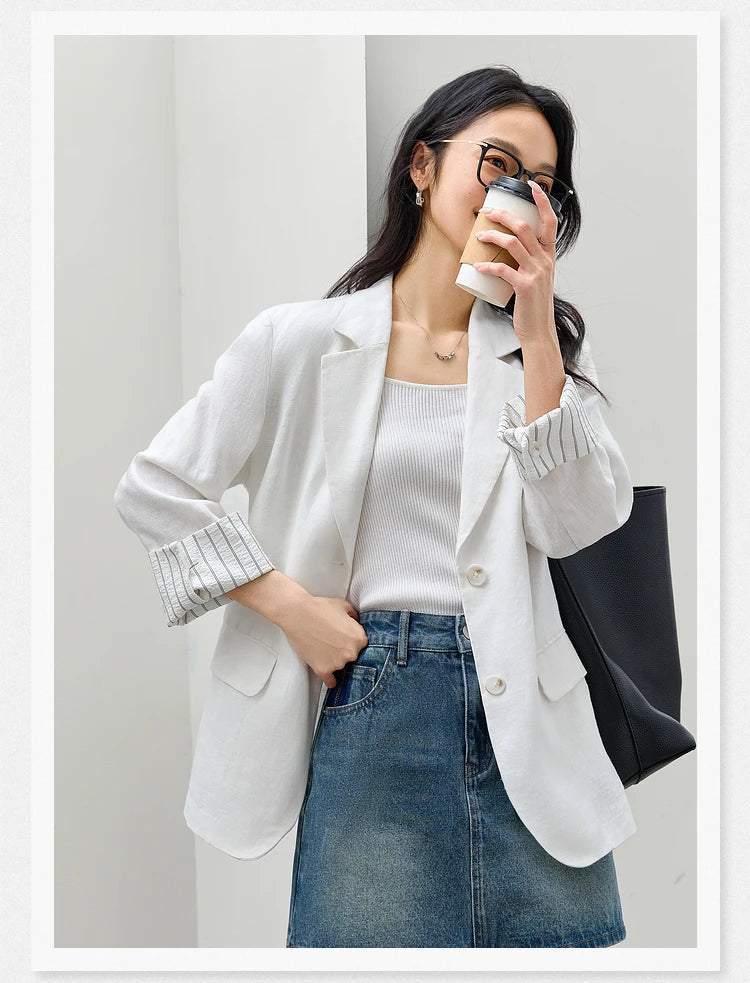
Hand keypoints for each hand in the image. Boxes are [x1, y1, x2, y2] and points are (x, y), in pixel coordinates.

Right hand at [279, 594, 368, 688]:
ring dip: (336, 662)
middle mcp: (352, 653)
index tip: (346, 640)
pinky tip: (329, 675)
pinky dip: (330, 680)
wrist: (297, 613)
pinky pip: (331, 682)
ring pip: (342, 668)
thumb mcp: (344, 606)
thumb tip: (357, 624)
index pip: (364, 646)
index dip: (353, 642)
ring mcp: (337, 663)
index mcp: (360, 638)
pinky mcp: (323, 669)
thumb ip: (355, 618)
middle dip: (345, 651)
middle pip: (354, 658)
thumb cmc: (319, 608)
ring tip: (324, 648)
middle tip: (333, 642)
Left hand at [472, 180, 558, 347]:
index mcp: (549, 256)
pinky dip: (488, 267)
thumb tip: (506, 250)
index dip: (541, 201)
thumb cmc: (533, 305)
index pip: (550, 221)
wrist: (539, 331)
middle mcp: (545, 261)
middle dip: (503, 215)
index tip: (530, 185)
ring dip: (492, 236)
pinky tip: (477, 266)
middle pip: (524, 227)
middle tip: (486, 212)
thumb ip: (527, 263)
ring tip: (478, 236)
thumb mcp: (536, 279)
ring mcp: (536, 273)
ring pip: (513, 243)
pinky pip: (503, 270)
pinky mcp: (524, 287)